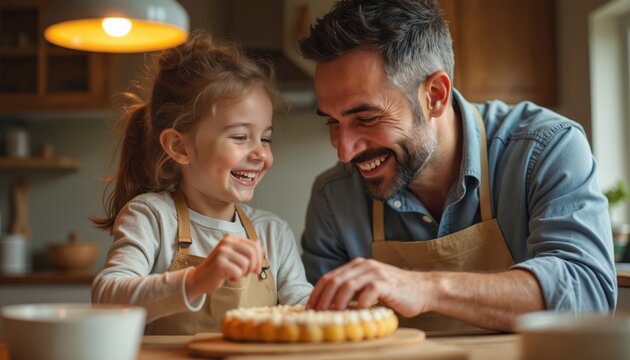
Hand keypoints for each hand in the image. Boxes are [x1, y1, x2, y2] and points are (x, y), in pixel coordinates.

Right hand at [186, 233, 263, 298]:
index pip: (254, 245)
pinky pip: (238, 272)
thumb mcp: (235, 257)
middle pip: (252, 253)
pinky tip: (229, 278)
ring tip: (235, 275)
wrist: (200, 279)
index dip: (259, 259)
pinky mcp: (219, 262)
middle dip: (253, 267)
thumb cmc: (221, 269)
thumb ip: (247, 251)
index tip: (256, 269)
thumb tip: (261, 247)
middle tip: (246, 274)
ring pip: (246, 264)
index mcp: (232, 238)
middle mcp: (227, 241)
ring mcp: (222, 251)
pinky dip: (236, 278)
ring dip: (243, 274)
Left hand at [306, 258, 432, 316]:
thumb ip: (353, 291)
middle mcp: (364, 265)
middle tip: (316, 315)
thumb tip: (329, 306)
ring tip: (332, 316)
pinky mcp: (386, 283)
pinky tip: (356, 314)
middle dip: (322, 299)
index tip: (309, 308)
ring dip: (336, 303)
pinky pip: (366, 293)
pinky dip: (358, 305)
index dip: (316, 293)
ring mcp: (375, 273)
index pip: (329, 277)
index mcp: (357, 265)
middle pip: (334, 281)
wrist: (423, 289)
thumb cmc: (395, 292)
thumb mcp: (369, 287)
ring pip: (347, 286)